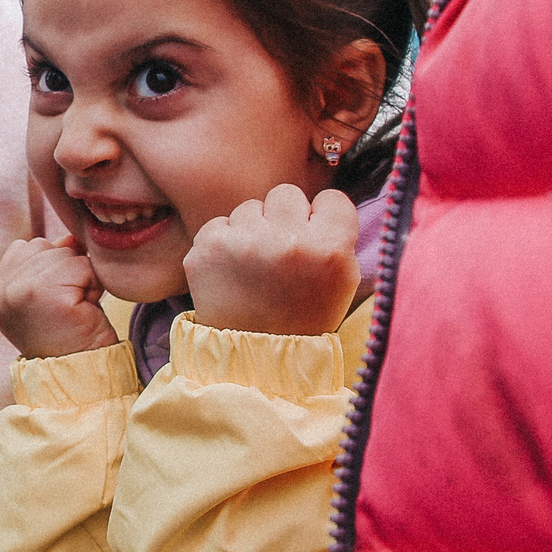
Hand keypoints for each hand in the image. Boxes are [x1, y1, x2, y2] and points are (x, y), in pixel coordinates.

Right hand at [0, 236, 118, 359]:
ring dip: (82, 278)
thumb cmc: (69, 338)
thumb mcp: (49, 297)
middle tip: (69, 308)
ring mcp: (20, 291)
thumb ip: (50, 264)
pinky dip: (93, 285)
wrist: (81, 377)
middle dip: (67, 272)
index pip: (26, 248)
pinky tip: (85, 309)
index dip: (51, 269)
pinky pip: (82, 266)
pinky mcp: (45, 293)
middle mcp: (2, 291)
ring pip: (66, 253)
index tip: (55, 303)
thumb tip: (71, 238)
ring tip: (76, 309)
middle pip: (46, 247)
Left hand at [184, 184, 359, 336]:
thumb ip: (338, 236)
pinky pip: (219, 223)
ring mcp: (245, 242)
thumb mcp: (343, 281)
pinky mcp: (208, 247)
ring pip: (250, 207)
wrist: (255, 358)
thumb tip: (323, 201)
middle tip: (281, 253)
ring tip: (254, 268)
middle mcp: (289, 240)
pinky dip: (223, 243)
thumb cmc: (303, 318)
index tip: (314, 238)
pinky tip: (231, 271)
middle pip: (286, 194)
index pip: (331, 197)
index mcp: (330, 247)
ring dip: (252, 230)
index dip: (321, 217)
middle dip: (284, 218)